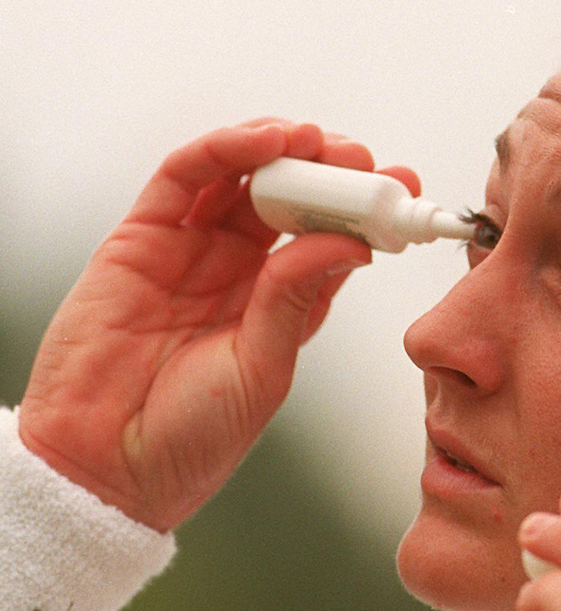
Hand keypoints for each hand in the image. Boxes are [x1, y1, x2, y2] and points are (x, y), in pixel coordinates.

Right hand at [18, 119, 420, 531]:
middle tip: (363, 159)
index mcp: (280, 301)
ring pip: (241, 175)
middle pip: (291, 197)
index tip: (405, 186)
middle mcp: (239, 267)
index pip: (330, 237)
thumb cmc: (191, 435)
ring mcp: (191, 249)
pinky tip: (265, 141)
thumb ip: (296, 300)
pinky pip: (184, 177)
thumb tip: (352, 244)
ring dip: (281, 147)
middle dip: (330, 168)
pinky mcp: (141, 238)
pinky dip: (225, 149)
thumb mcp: (263, 367)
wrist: (105, 469)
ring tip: (317, 141)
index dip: (367, 208)